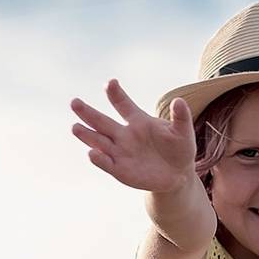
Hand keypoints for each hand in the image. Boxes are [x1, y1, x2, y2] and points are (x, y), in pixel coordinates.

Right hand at [70, 80, 196, 194]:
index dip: (116, 94)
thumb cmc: (179, 149)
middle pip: (102, 122)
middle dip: (88, 113)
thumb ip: (181, 117)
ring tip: (75, 127)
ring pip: (99, 142)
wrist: (178, 175)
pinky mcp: (120, 170)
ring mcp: (120, 152)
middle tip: (74, 102)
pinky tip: (92, 153)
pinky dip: (99, 159)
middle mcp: (124, 135)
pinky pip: (107, 163)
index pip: (123, 104)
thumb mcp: (183, 133)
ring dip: (87, 135)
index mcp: (138, 121)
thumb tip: (179, 101)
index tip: (110, 83)